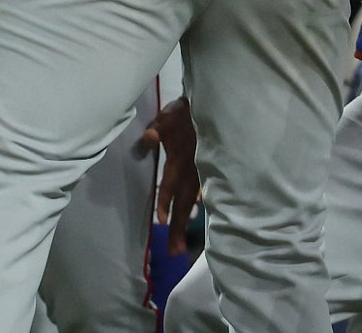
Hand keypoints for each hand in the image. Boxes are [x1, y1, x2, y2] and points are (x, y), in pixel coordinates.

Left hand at [138, 97, 199, 255]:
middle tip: (174, 251)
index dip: (165, 202)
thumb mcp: (167, 118)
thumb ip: (156, 131)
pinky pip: (201, 196)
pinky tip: (192, 224)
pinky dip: (196, 212)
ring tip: (180, 247)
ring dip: (185, 224)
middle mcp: (191, 173)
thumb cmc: (186, 114)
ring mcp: (201, 176)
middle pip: (183, 204)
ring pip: (192, 204)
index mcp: (179, 162)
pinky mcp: (207, 175)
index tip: (161, 221)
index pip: (171, 185)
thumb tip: (147, 139)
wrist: (213, 109)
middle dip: (178, 228)